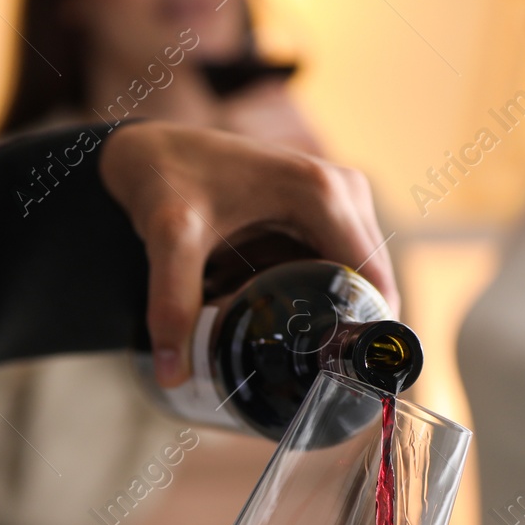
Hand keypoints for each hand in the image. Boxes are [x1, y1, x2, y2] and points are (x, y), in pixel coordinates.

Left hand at [98, 121, 397, 386]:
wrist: (151, 147)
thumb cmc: (165, 178)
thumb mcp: (170, 240)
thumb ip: (172, 304)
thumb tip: (175, 375)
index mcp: (322, 194)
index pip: (374, 282)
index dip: (366, 333)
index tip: (343, 378)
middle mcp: (343, 189)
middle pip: (372, 282)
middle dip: (348, 328)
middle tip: (312, 375)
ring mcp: (339, 196)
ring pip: (357, 275)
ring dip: (336, 312)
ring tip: (299, 351)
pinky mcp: (325, 207)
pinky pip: (339, 262)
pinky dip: (322, 292)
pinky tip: (292, 318)